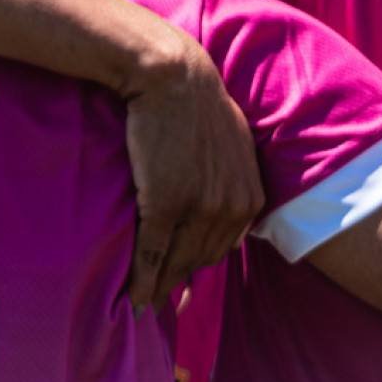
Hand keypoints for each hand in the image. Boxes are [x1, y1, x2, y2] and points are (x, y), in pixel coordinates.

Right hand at [118, 39, 263, 309]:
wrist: (172, 77)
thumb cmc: (197, 104)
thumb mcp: (234, 144)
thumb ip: (236, 179)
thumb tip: (232, 208)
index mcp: (251, 197)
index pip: (224, 248)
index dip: (198, 265)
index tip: (181, 282)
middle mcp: (231, 208)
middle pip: (200, 260)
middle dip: (178, 281)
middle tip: (157, 301)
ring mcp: (199, 209)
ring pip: (176, 262)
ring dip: (157, 287)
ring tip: (140, 304)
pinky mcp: (165, 205)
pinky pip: (153, 254)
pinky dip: (141, 280)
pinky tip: (131, 297)